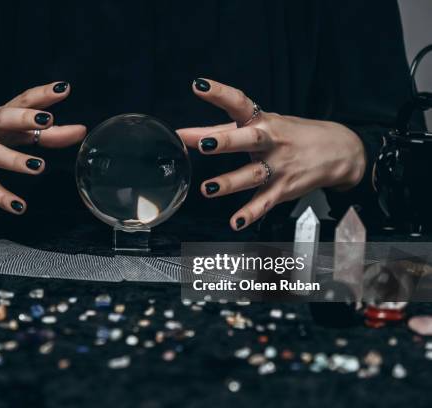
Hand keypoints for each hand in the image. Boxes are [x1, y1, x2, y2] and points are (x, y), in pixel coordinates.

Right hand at [0, 81, 85, 213]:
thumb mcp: (8, 129)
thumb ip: (44, 133)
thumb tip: (78, 131)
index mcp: (0, 116)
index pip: (23, 100)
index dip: (42, 94)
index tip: (63, 88)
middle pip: (6, 119)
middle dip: (26, 118)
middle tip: (47, 120)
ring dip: (17, 160)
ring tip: (39, 167)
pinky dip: (2, 198)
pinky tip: (18, 206)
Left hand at [177, 78, 365, 229]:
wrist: (339, 151)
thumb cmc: (290, 134)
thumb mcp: (260, 125)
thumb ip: (220, 129)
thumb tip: (186, 133)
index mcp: (262, 121)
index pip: (239, 102)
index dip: (219, 93)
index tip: (199, 85)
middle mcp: (270, 141)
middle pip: (248, 139)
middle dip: (226, 141)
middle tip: (204, 144)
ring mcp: (278, 166)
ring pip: (252, 174)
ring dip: (229, 182)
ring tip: (208, 188)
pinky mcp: (283, 188)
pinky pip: (265, 203)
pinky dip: (250, 214)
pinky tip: (235, 222)